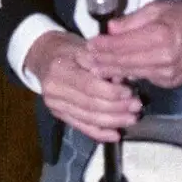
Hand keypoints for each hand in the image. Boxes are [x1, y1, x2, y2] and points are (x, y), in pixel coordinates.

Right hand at [24, 31, 140, 142]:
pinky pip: (81, 126)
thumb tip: (123, 78)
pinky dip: (100, 133)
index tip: (129, 92)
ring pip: (87, 118)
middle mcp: (54, 90)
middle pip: (89, 104)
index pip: (88, 85)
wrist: (44, 56)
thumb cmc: (68, 50)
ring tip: (131, 118)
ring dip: (112, 121)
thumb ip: (101, 62)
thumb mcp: (83, 47)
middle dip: (116, 108)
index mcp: (60, 69)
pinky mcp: (59, 115)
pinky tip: (115, 134)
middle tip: (136, 106)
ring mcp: (55, 105)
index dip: (110, 92)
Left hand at [84, 0, 181, 88]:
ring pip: (132, 73)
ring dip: (112, 71)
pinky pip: (144, 78)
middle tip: (86, 60)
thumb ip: (132, 20)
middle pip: (125, 62)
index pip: (123, 44)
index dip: (104, 46)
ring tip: (95, 69)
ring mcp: (167, 74)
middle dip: (103, 61)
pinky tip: (116, 74)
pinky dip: (129, 76)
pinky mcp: (169, 83)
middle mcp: (162, 58)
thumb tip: (110, 29)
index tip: (89, 45)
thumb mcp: (158, 8)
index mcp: (159, 36)